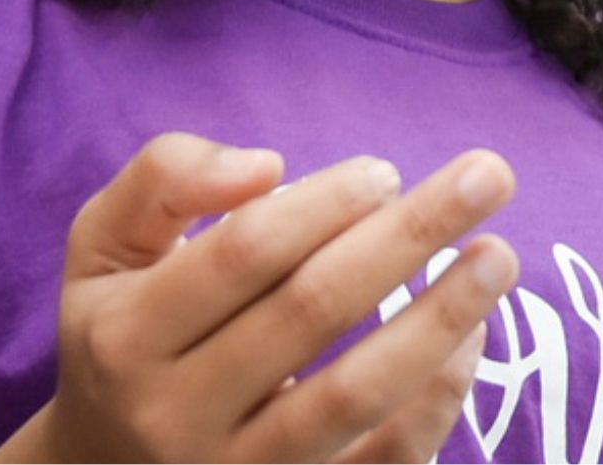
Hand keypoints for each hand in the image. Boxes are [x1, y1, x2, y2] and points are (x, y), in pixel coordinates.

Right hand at [0, 134, 518, 463]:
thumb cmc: (124, 332)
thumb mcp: (104, 248)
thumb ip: (164, 180)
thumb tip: (265, 166)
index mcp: (126, 336)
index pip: (242, 255)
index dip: (325, 204)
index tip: (385, 171)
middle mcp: (176, 413)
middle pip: (311, 312)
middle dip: (408, 237)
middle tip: (488, 176)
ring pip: (354, 396)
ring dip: (440, 319)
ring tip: (499, 256)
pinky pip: (383, 462)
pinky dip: (437, 401)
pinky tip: (472, 337)